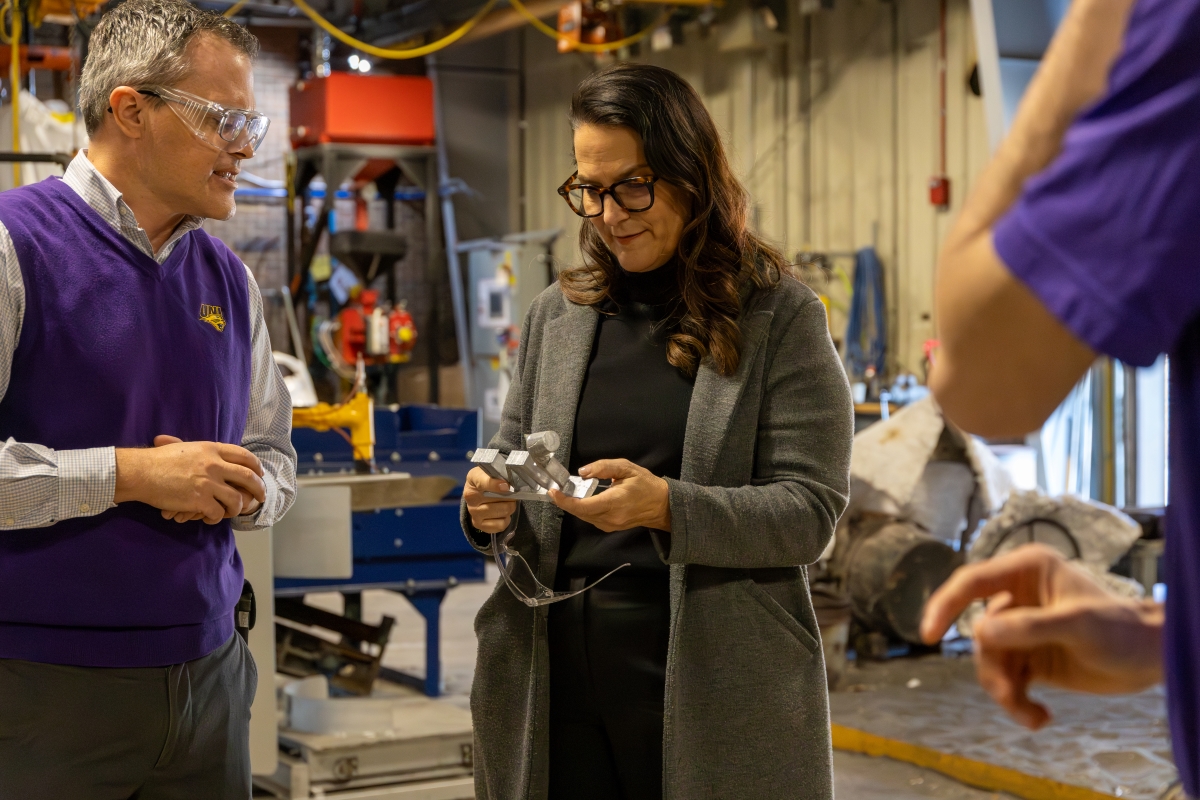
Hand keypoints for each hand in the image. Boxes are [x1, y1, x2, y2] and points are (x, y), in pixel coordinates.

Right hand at [115, 436, 266, 524]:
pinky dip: (216, 518)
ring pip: (236, 500)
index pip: (244, 456)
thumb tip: (216, 453)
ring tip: (230, 512)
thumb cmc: (158, 460)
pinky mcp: (200, 500)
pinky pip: (218, 514)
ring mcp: (209, 483)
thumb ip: (204, 451)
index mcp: (212, 449)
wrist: (140, 472)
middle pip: (249, 477)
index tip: (259, 474)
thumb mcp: (185, 447)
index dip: (256, 467)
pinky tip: (209, 519)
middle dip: (259, 489)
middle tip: (260, 497)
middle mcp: (215, 464)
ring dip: (236, 509)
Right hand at [464, 466, 516, 534]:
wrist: (479, 492)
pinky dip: (506, 520)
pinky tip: (502, 514)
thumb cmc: (488, 479)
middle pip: (499, 499)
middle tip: (509, 494)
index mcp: (473, 480)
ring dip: (510, 507)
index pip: (485, 482)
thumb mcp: (491, 471)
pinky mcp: (479, 525)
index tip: (506, 485)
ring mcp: (474, 513)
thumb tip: (506, 486)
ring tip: (506, 503)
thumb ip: (499, 475)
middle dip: (510, 496)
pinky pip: (500, 525)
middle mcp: (471, 498)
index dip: (497, 485)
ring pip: (503, 512)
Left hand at [549, 459, 670, 532]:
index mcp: (615, 502)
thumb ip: (604, 467)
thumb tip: (583, 472)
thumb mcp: (627, 468)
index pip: (584, 506)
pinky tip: (581, 501)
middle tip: (556, 490)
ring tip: (566, 494)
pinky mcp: (610, 528)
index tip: (554, 492)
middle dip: (566, 503)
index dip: (566, 501)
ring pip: (584, 517)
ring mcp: (610, 525)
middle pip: (580, 513)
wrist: (662, 505)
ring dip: (573, 507)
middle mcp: (611, 518)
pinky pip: (591, 519)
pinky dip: (583, 510)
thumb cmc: (646, 484)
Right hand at [920, 544, 1163, 728]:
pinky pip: (1006, 680)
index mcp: (1025, 571)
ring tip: (1033, 715)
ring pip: (990, 662)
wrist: (1150, 660)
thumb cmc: (1121, 629)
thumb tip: (979, 632)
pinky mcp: (1028, 658)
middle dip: (994, 668)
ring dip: (1006, 692)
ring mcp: (1021, 629)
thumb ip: (1029, 627)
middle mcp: (1017, 597)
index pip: (971, 583)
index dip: (945, 606)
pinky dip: (1017, 703)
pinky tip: (1040, 717)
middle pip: (980, 634)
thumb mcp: (1078, 625)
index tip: (928, 635)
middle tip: (1013, 695)